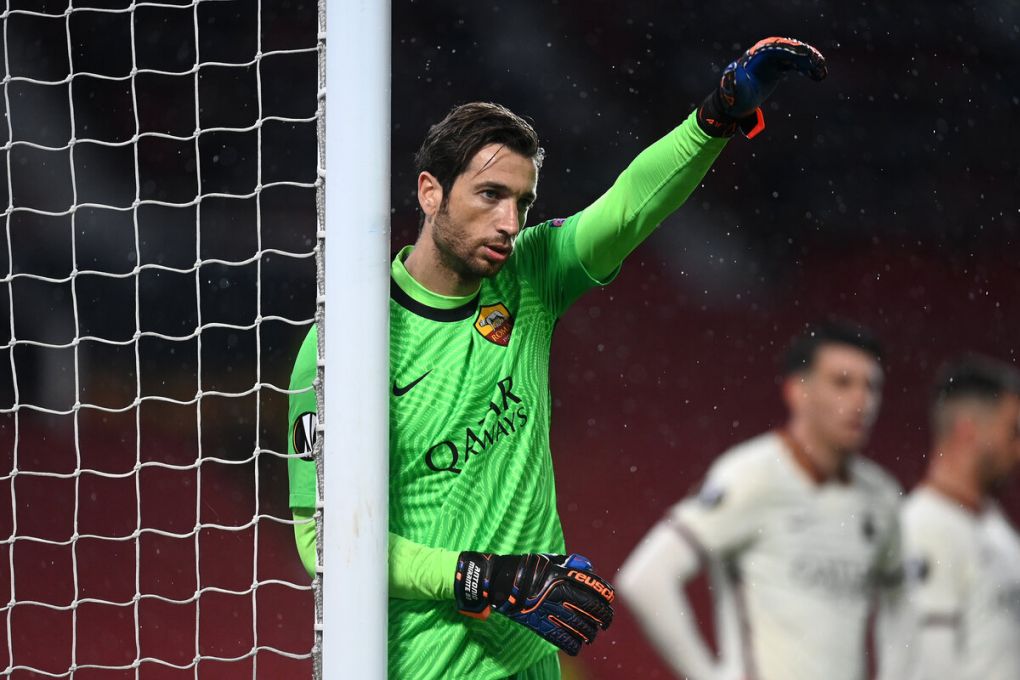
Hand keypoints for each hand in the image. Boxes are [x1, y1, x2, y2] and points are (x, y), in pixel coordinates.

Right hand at [454, 552, 614, 654]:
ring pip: (580, 626)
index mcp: (562, 574)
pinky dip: (574, 644)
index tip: (609, 599)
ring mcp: (550, 609)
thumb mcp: (550, 559)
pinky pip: (562, 638)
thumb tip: (588, 569)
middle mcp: (559, 592)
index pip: (593, 586)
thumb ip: (569, 564)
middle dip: (604, 617)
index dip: (606, 595)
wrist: (500, 582)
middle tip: (607, 621)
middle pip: (591, 608)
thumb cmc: (527, 568)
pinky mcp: (540, 624)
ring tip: (593, 634)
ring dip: (591, 632)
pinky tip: (578, 644)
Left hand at [697, 37, 826, 137]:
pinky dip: (807, 69)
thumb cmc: (734, 99)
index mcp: (755, 56)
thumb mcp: (734, 91)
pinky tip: (819, 76)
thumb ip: (733, 80)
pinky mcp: (778, 67)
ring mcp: (772, 60)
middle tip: (817, 63)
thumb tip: (732, 68)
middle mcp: (765, 54)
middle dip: (803, 55)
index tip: (803, 56)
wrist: (736, 105)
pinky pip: (796, 64)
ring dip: (809, 62)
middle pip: (787, 49)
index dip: (788, 51)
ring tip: (821, 71)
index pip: (774, 48)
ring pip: (794, 56)